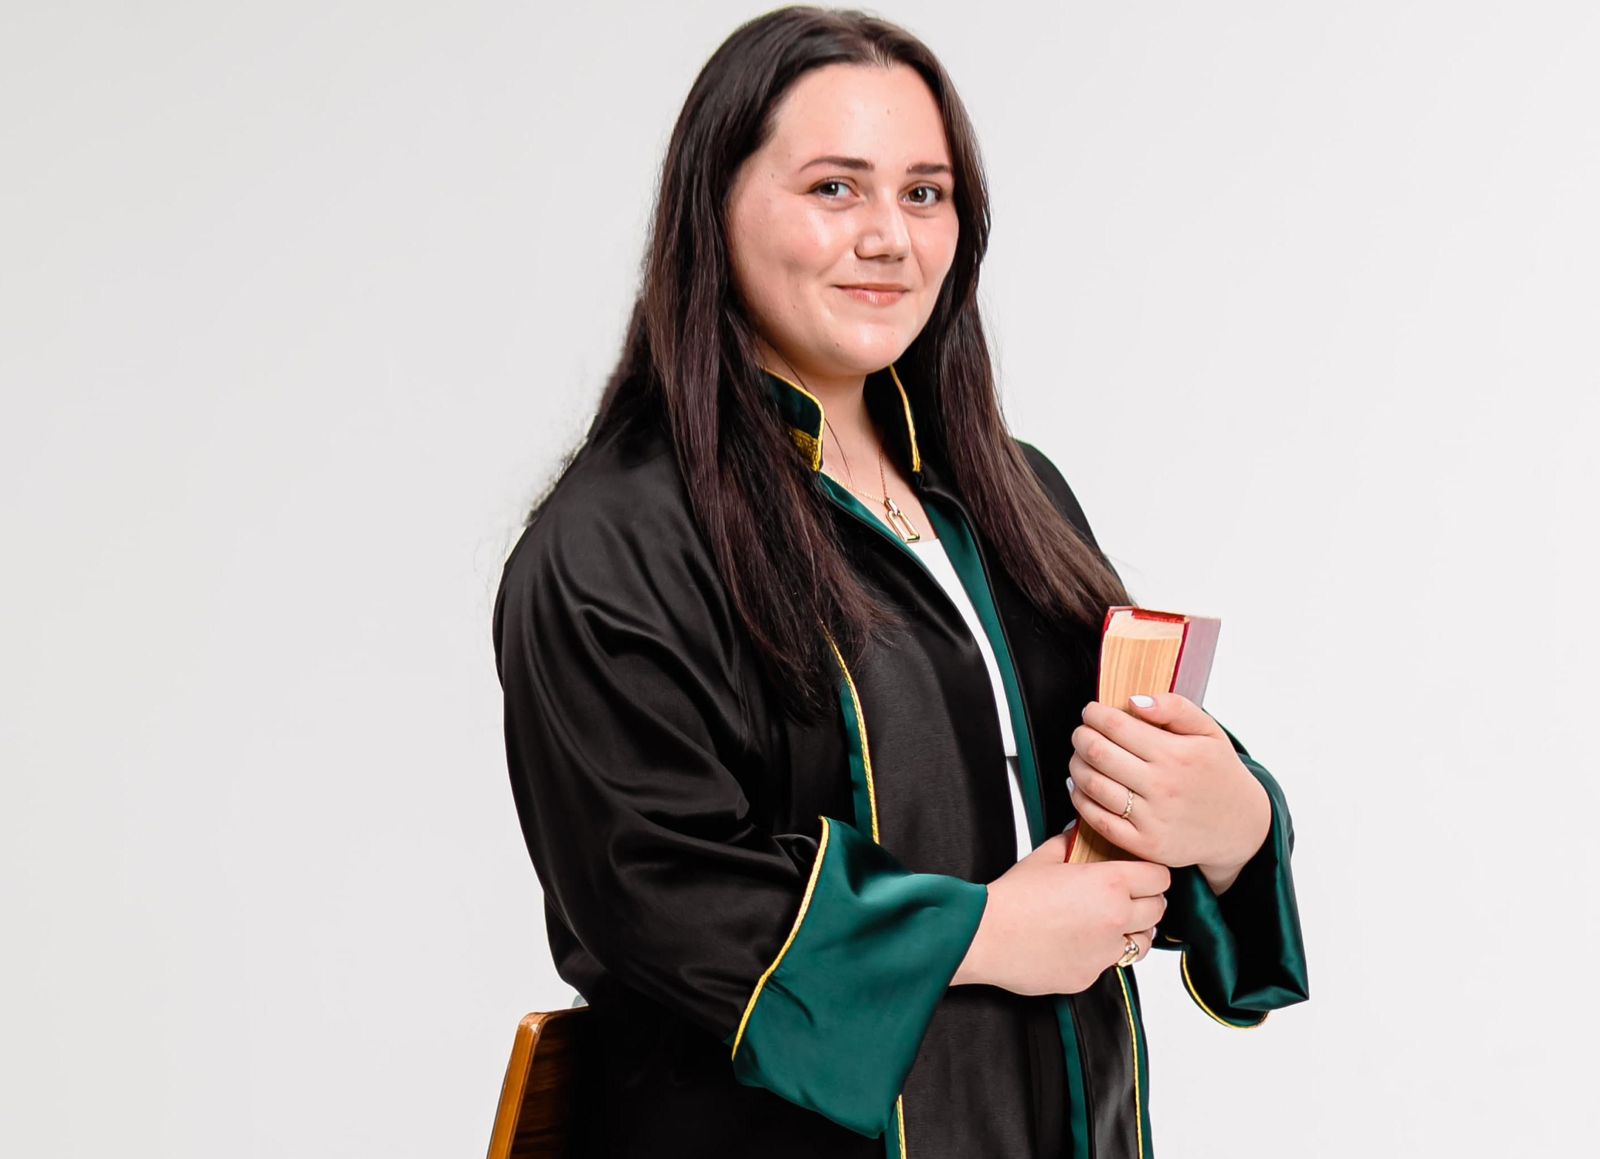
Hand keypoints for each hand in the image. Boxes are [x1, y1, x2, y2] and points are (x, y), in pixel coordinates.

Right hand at [953, 830, 1168, 994]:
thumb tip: (1079, 835)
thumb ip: (1070, 843)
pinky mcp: (1091, 976)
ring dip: (1133, 931)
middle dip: (1146, 900)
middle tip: (1126, 896)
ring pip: (1142, 942)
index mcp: (1109, 884)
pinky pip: (1110, 964)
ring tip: (1108, 923)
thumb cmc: (1011, 897)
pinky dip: (1101, 954)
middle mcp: (1115, 919)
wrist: (986, 936)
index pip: (1160, 878)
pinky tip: (1078, 943)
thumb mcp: (1043, 858)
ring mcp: (1105, 952)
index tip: (1143, 874)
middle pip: (1158, 909)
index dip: (1152, 873)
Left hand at [1067, 692, 1270, 892]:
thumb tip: (1134, 701)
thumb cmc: (1219, 774)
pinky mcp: (1145, 844)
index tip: (1091, 712)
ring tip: (1082, 756)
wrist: (1241, 827)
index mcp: (1176, 755)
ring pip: (1092, 785)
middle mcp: (1162, 787)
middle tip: (1083, 732)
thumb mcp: (1209, 731)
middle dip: (1081, 736)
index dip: (1094, 715)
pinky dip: (1080, 799)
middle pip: (1097, 753)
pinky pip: (1097, 820)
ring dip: (1076, 764)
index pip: (1117, 727)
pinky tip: (1082, 786)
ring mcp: (1152, 820)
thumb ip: (1174, 707)